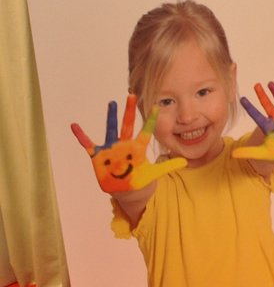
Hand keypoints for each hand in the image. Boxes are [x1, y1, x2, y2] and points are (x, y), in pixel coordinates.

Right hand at [70, 95, 186, 193]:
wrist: (127, 191)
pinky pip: (88, 144)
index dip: (151, 119)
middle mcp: (124, 144)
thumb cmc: (141, 180)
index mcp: (138, 148)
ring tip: (112, 103)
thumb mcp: (155, 173)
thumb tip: (186, 162)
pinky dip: (81, 135)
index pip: (146, 130)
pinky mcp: (99, 156)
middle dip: (129, 111)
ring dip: (111, 117)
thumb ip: (168, 166)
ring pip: (111, 129)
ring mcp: (111, 149)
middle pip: (128, 124)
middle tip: (132, 95)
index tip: (156, 105)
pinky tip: (74, 125)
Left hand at [233, 82, 273, 161]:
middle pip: (267, 105)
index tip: (242, 99)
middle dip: (262, 95)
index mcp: (267, 126)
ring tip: (270, 83)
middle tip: (256, 85)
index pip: (256, 115)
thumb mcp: (262, 153)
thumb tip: (232, 155)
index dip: (250, 107)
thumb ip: (248, 152)